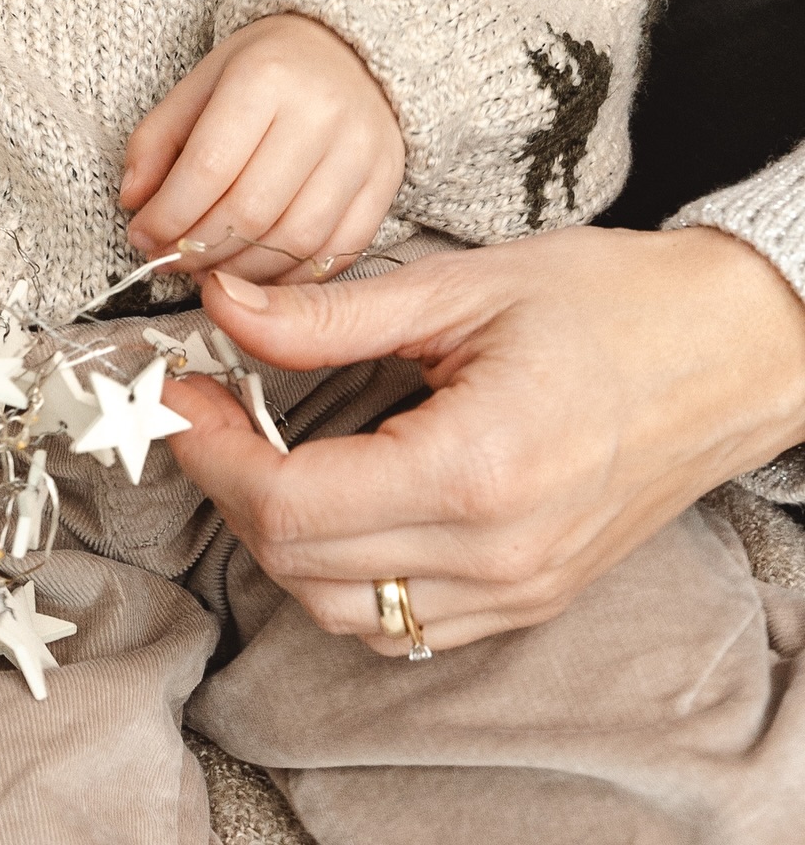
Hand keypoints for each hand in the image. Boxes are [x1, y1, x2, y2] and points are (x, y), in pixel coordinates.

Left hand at [122, 14, 405, 283]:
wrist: (349, 50)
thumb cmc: (265, 68)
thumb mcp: (200, 82)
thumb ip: (157, 139)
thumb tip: (134, 201)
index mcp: (265, 76)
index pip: (207, 168)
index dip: (167, 217)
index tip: (143, 237)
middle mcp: (321, 112)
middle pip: (249, 211)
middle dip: (197, 250)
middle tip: (170, 260)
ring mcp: (361, 149)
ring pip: (293, 241)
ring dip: (240, 273)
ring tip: (207, 272)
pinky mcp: (386, 181)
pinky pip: (338, 251)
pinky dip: (292, 277)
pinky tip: (257, 274)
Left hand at [165, 226, 804, 652]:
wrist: (730, 348)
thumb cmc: (609, 301)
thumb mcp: (461, 287)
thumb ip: (327, 315)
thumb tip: (220, 304)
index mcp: (475, 469)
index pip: (290, 502)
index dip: (210, 449)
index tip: (177, 394)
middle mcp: (496, 553)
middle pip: (300, 564)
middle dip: (226, 486)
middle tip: (202, 409)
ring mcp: (518, 589)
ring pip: (342, 609)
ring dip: (275, 538)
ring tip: (255, 449)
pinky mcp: (529, 595)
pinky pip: (402, 620)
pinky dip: (338, 572)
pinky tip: (326, 497)